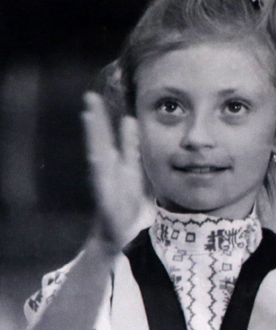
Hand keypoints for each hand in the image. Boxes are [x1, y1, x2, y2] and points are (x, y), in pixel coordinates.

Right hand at [81, 92, 144, 252]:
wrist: (116, 232)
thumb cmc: (124, 202)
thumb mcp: (132, 171)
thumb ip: (131, 148)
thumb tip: (131, 122)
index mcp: (116, 165)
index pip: (111, 138)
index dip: (106, 119)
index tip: (98, 98)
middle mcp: (107, 170)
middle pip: (101, 141)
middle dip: (97, 120)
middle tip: (90, 97)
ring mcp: (103, 182)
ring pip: (97, 155)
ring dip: (94, 137)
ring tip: (89, 117)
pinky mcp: (104, 197)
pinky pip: (102, 181)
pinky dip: (99, 167)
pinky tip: (95, 154)